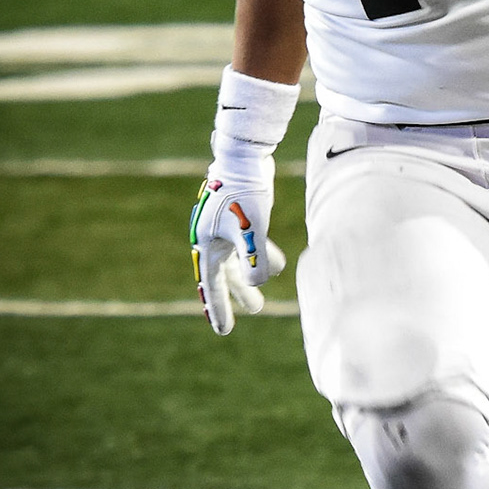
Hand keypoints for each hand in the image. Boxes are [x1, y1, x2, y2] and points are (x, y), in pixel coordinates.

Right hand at [190, 166, 287, 335]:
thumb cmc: (244, 193)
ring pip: (239, 262)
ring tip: (262, 301)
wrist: (245, 156)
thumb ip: (254, 259)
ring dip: (251, 280)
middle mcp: (214, 238)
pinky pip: (251, 245)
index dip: (219, 309)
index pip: (212, 285)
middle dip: (238, 297)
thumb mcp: (250, 229)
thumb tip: (257, 286)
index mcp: (208, 244)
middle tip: (252, 313)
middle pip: (227, 276)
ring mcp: (227, 228)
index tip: (224, 331)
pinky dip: (263, 256)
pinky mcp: (243, 216)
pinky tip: (280, 266)